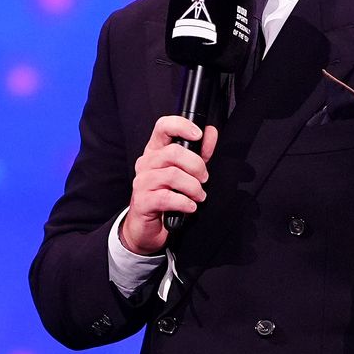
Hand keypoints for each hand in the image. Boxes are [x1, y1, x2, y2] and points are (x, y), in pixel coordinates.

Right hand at [119, 114, 218, 255]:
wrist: (147, 228)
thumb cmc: (167, 196)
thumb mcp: (186, 172)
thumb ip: (199, 152)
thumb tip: (211, 132)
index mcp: (155, 151)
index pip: (163, 126)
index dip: (181, 126)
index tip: (198, 135)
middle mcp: (146, 163)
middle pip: (173, 152)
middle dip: (196, 166)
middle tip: (204, 179)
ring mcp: (142, 182)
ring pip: (172, 175)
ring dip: (193, 187)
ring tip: (198, 196)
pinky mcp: (142, 201)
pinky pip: (167, 197)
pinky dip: (185, 203)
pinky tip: (190, 207)